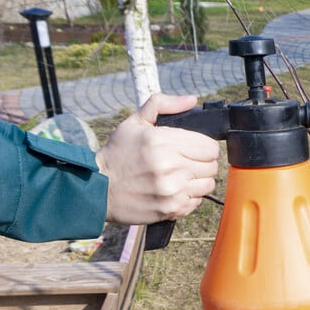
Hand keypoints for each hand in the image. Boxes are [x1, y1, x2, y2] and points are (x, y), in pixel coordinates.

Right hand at [96, 93, 219, 224]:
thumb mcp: (135, 122)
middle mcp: (169, 166)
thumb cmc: (118, 154)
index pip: (209, 146)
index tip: (195, 149)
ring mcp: (171, 190)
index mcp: (161, 141)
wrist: (98, 188)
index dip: (205, 146)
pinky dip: (190, 196)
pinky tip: (174, 190)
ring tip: (182, 177)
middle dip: (203, 162)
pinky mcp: (171, 209)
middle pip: (212, 166)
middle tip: (187, 162)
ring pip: (208, 184)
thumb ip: (163, 105)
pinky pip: (197, 201)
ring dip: (199, 180)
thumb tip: (192, 100)